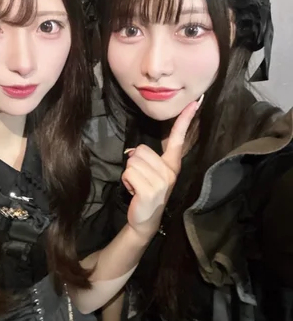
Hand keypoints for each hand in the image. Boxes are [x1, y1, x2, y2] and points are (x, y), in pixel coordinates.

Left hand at [122, 100, 198, 242]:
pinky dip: (126, 181)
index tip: (195, 101)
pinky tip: (134, 192)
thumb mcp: (150, 172)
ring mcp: (162, 182)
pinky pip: (128, 173)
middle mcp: (170, 171)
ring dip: (129, 173)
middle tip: (140, 178)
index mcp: (172, 164)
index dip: (186, 119)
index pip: (179, 138)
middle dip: (134, 163)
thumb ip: (145, 158)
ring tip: (137, 185)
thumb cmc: (146, 191)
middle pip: (140, 150)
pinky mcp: (150, 191)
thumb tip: (132, 153)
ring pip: (133, 161)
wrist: (145, 219)